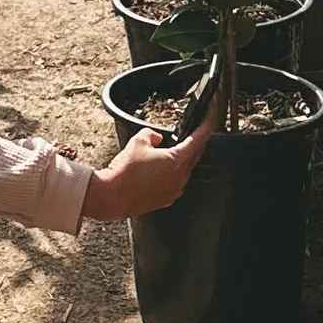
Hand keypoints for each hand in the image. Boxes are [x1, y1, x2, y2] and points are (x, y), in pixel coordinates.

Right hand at [80, 103, 215, 220]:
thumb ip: (152, 134)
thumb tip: (156, 138)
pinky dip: (169, 175)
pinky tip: (154, 172)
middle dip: (191, 145)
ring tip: (159, 156)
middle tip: (186, 136)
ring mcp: (174, 190)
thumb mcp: (138, 141)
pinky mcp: (166, 200)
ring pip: (183, 171)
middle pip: (193, 156)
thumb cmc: (125, 172)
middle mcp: (180, 177)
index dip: (205, 129)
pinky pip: (173, 183)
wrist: (113, 196)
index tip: (209, 123)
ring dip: (177, 162)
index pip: (198, 140)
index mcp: (177, 161)